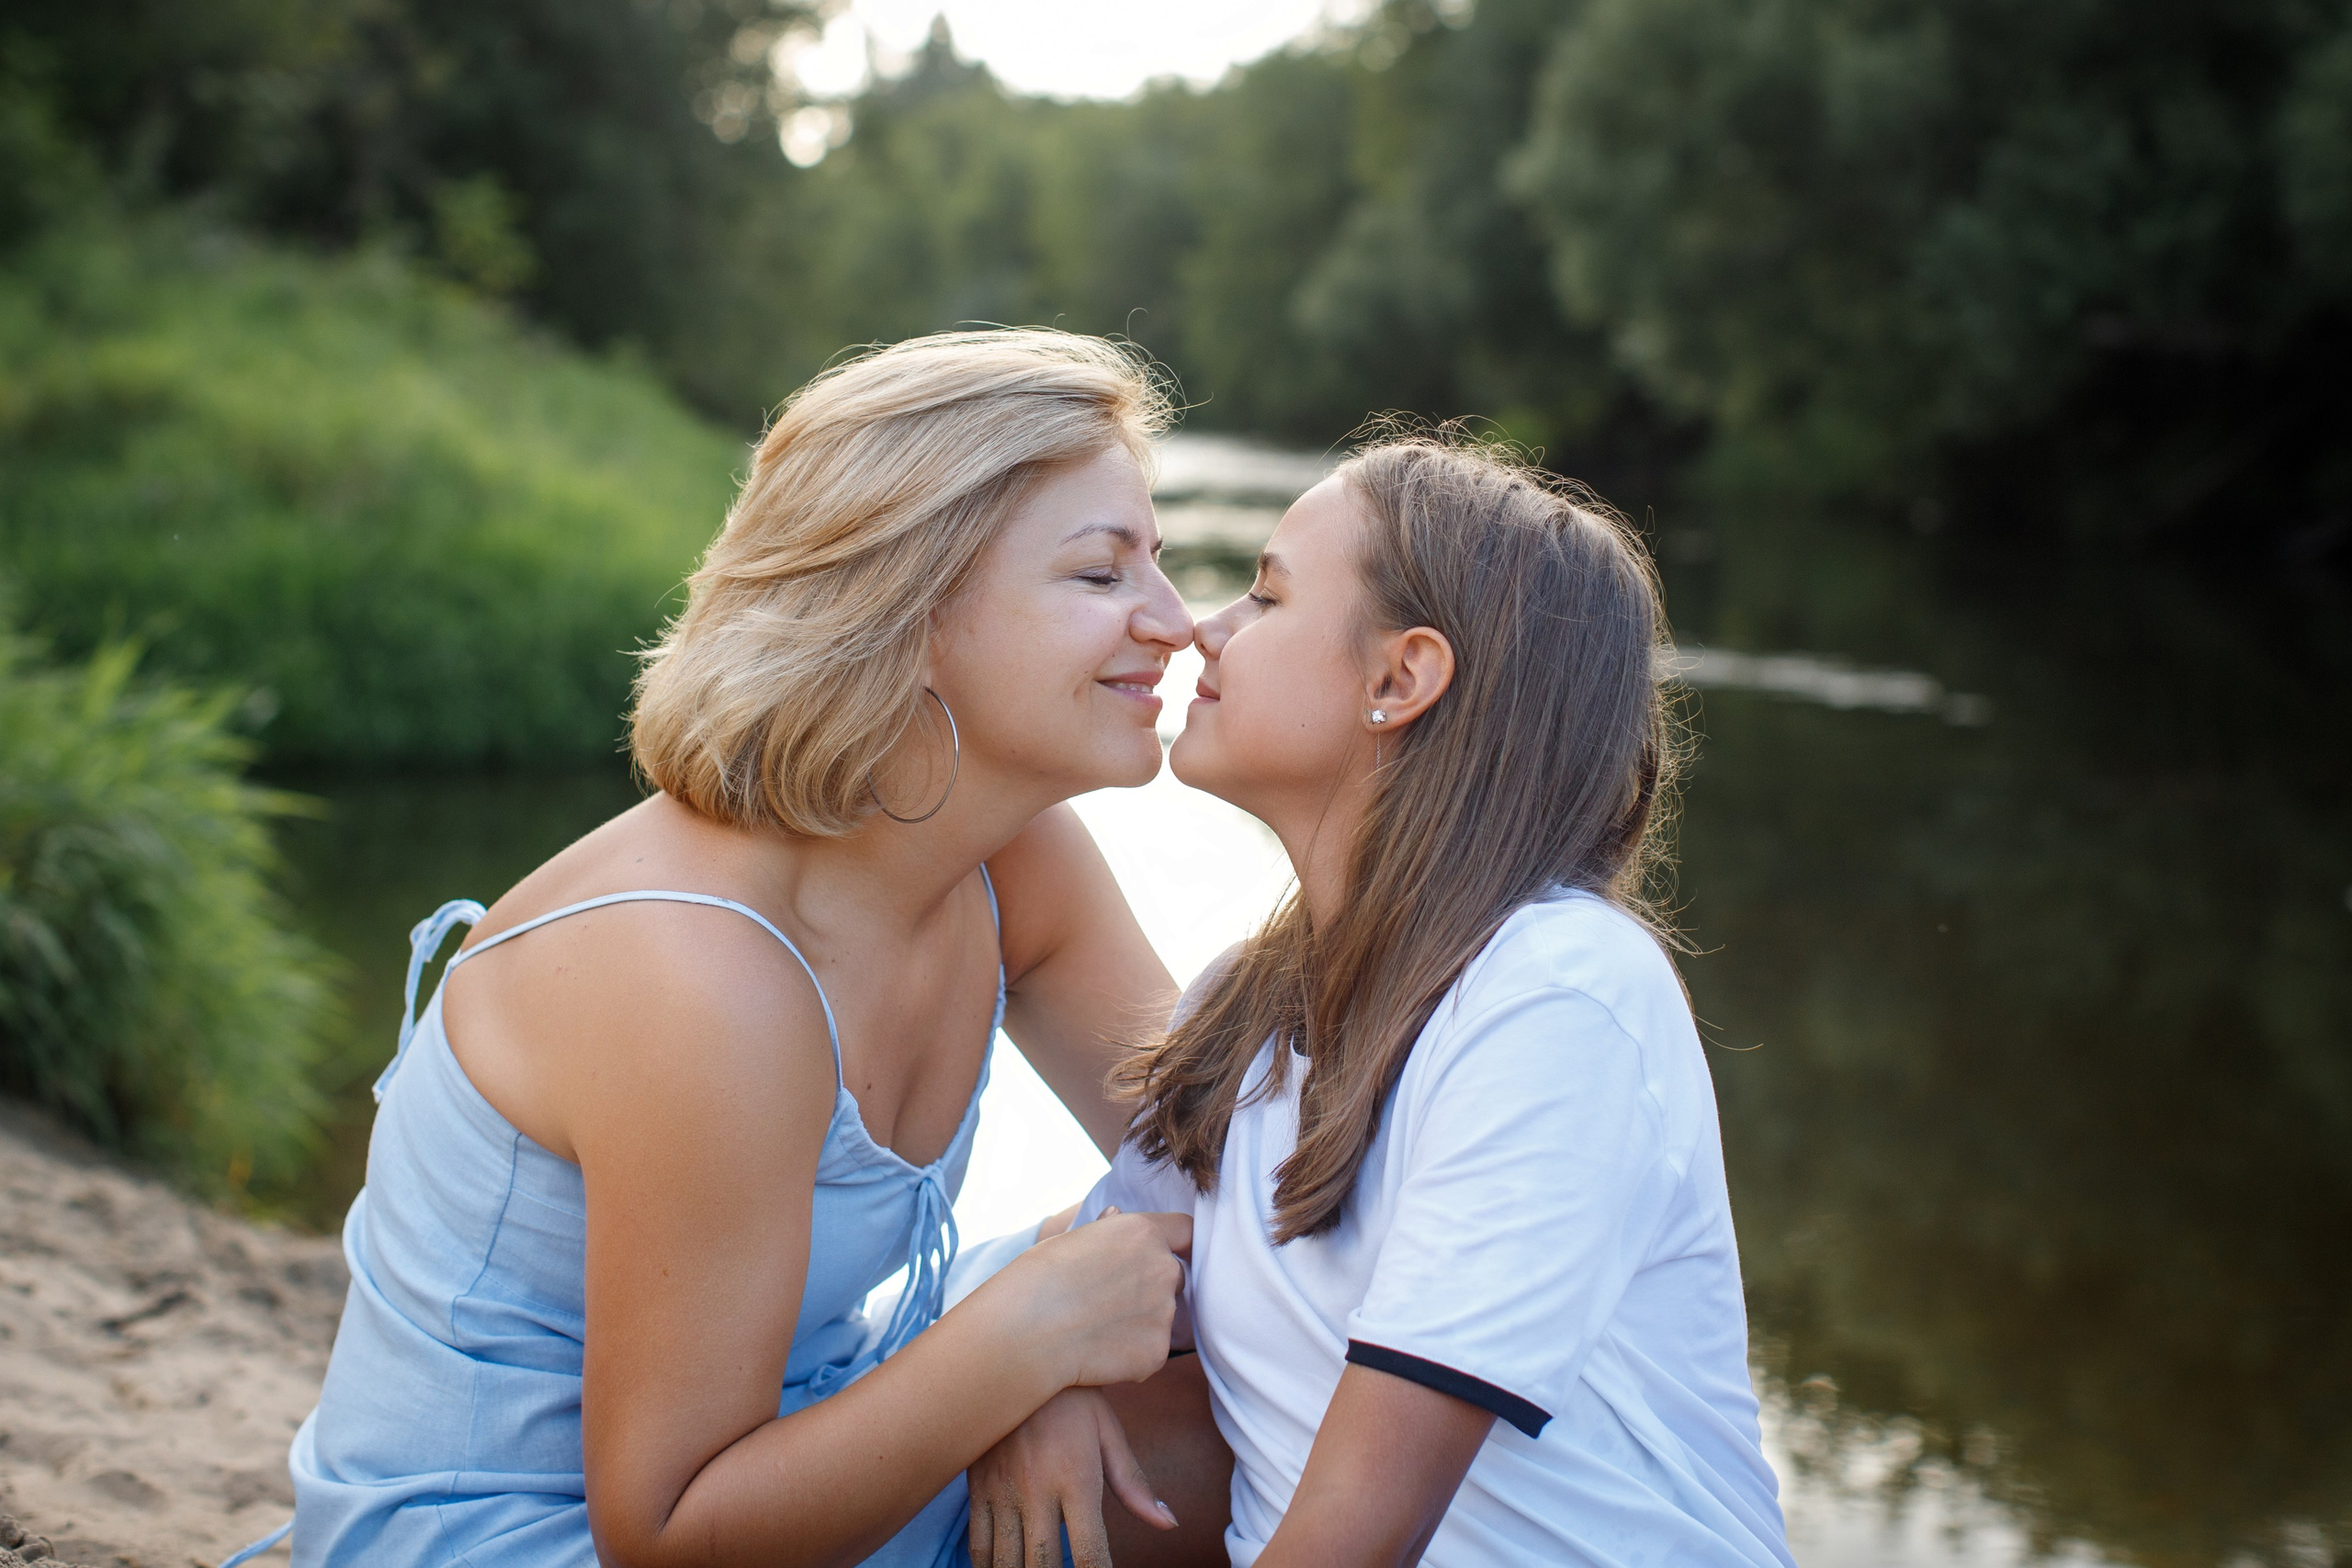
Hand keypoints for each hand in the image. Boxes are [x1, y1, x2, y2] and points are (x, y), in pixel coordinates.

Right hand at [969, 1387, 1178, 1567]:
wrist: (1017, 1354)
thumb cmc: (1072, 1396)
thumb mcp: (1108, 1433)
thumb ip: (1134, 1484)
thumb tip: (1168, 1523)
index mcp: (1077, 1478)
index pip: (1089, 1551)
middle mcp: (1038, 1489)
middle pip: (1042, 1564)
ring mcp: (1003, 1489)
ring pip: (1005, 1560)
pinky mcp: (978, 1484)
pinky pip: (977, 1540)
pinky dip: (985, 1564)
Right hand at [976, 1207, 1189, 1389]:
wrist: (1027, 1331)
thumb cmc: (1040, 1279)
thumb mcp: (1071, 1239)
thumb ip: (1105, 1230)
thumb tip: (1115, 1216)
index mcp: (1144, 1233)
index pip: (1185, 1231)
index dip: (1177, 1243)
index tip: (1167, 1253)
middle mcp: (1163, 1269)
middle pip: (1174, 1277)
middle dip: (1152, 1287)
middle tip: (1110, 1301)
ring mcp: (1164, 1313)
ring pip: (1162, 1316)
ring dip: (1140, 1322)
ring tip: (1096, 1328)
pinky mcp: (1157, 1351)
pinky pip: (1151, 1351)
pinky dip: (1131, 1354)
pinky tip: (1097, 1352)